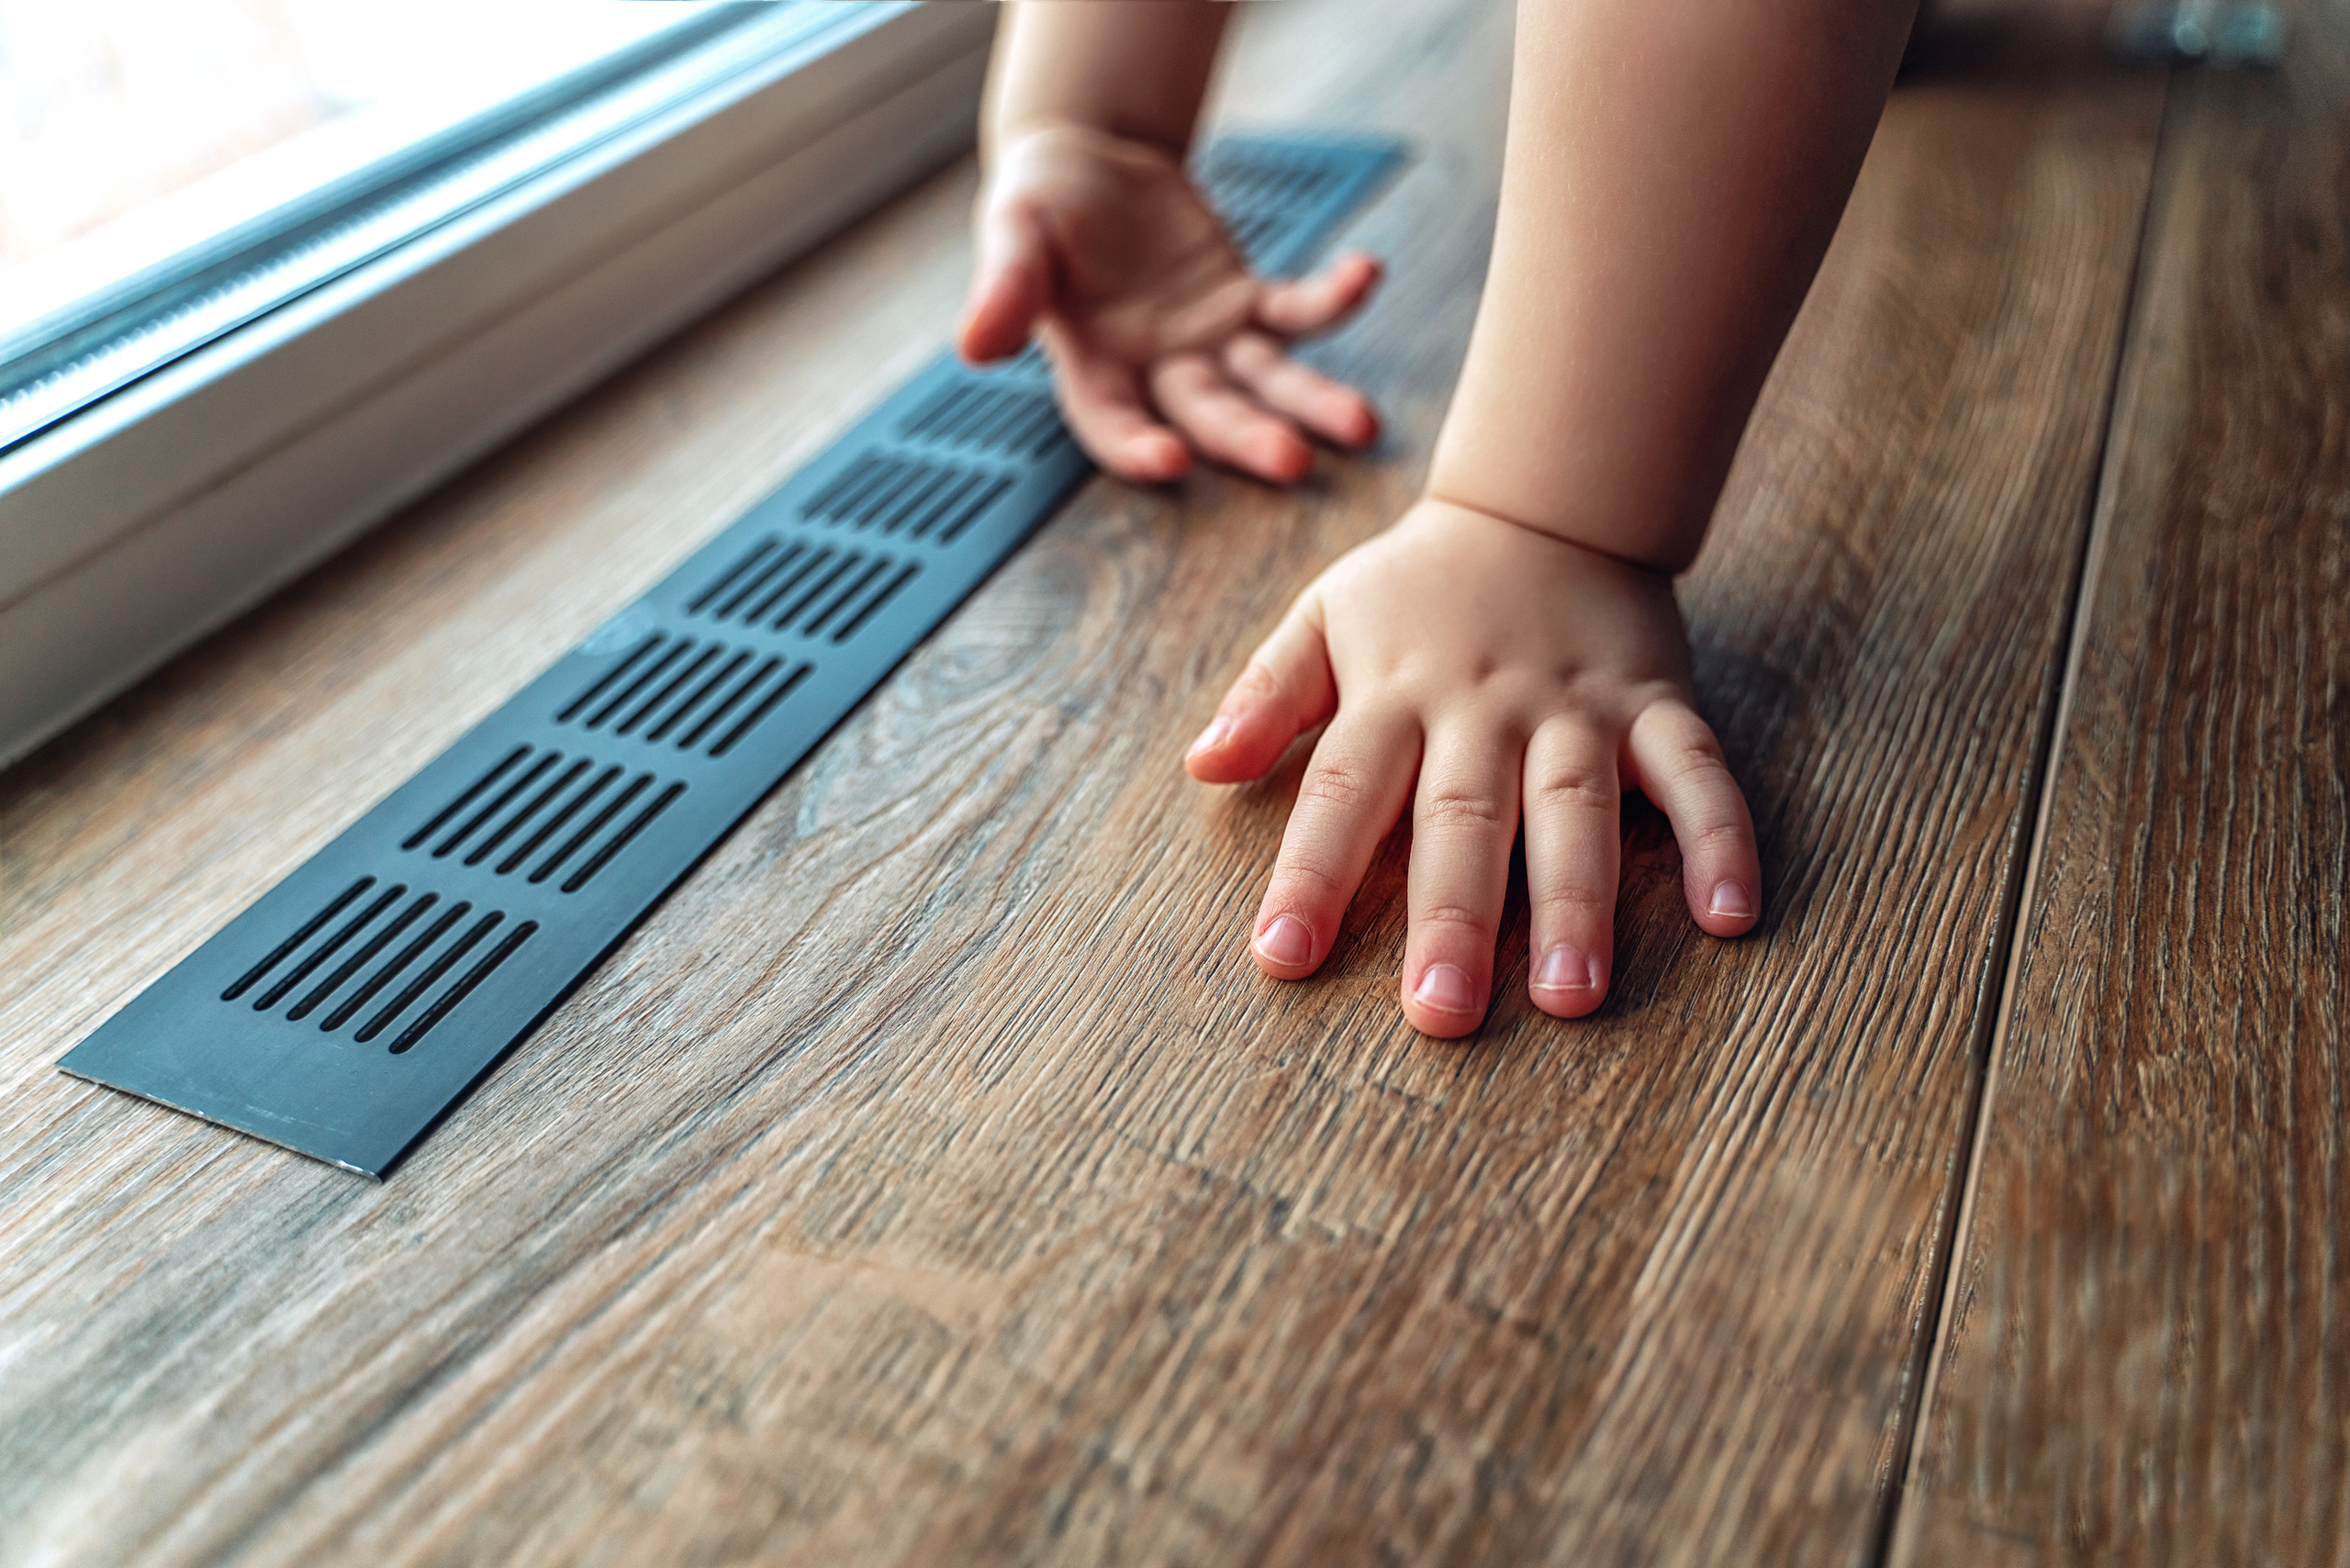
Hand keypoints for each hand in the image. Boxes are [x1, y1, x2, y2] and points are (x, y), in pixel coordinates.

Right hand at [960, 124, 1384, 484]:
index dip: (1138, 447)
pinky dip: (1334, 296)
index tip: (1170, 462)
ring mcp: (1210, 343)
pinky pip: (1298, 308)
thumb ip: (1004, 287)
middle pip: (1208, 414)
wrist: (1089, 161)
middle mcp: (1157, 370)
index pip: (1113, 422)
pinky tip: (1365, 273)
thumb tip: (974, 346)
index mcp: (1093, 367)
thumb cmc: (1040, 202)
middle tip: (1292, 462)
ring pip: (1267, 384)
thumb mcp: (1014, 228)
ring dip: (1312, 404)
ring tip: (1362, 426)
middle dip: (1248, 440)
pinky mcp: (1248, 303)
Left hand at [1185, 499, 1761, 1036]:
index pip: (1343, 792)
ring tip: (1570, 996)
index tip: (1282, 958)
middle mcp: (1485, 708)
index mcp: (1394, 694)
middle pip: (1463, 820)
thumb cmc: (1420, 586)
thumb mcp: (1324, 617)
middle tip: (1440, 1016)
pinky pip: (1697, 773)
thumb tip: (1201, 764)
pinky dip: (1720, 838)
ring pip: (1576, 810)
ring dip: (1576, 903)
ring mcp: (1578, 708)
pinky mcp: (1657, 704)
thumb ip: (1266, 695)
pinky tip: (1729, 917)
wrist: (1546, 498)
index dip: (1311, 875)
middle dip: (1451, 920)